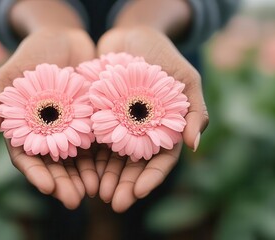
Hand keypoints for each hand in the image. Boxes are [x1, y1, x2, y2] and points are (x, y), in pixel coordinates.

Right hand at [0, 28, 98, 208]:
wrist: (65, 39)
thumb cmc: (32, 54)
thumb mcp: (10, 74)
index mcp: (24, 129)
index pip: (26, 157)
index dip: (36, 173)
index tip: (47, 187)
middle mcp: (47, 134)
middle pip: (53, 165)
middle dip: (63, 184)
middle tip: (74, 200)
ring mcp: (69, 130)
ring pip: (76, 160)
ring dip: (83, 177)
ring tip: (95, 191)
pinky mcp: (90, 122)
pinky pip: (95, 143)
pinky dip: (101, 158)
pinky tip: (109, 171)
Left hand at [96, 26, 208, 211]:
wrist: (132, 35)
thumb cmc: (164, 56)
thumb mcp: (186, 80)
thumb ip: (194, 112)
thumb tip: (194, 146)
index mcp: (164, 130)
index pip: (160, 161)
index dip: (151, 178)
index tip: (138, 193)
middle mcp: (141, 133)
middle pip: (134, 166)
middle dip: (125, 185)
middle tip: (114, 202)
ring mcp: (119, 127)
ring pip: (112, 159)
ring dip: (105, 177)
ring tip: (95, 193)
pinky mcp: (99, 116)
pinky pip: (93, 140)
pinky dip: (88, 157)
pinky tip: (80, 171)